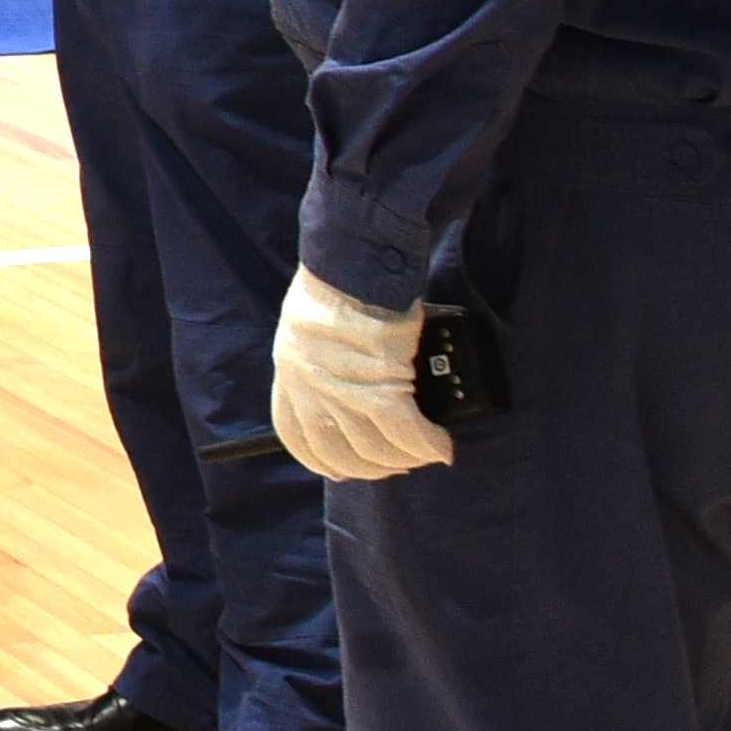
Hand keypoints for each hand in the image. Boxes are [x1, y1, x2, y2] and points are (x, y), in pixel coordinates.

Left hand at [270, 271, 452, 481]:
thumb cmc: (340, 282)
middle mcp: (309, 388)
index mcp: (290, 372)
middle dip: (373, 465)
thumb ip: (323, 363)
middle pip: (341, 453)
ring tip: (425, 451)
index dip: (323, 460)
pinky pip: (408, 433)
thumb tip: (355, 390)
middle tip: (399, 461)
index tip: (342, 470)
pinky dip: (428, 444)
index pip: (297, 437)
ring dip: (407, 457)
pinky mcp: (382, 387)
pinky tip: (441, 444)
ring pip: (378, 448)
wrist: (357, 260)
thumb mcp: (311, 328)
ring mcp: (342, 392)